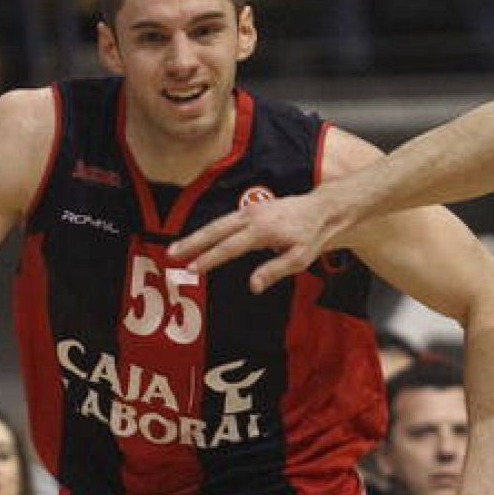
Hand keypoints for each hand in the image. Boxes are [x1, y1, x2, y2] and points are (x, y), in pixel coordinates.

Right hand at [170, 191, 341, 293]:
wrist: (322, 208)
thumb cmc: (312, 235)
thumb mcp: (299, 258)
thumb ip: (274, 271)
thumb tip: (252, 286)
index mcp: (262, 231)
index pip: (229, 247)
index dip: (209, 259)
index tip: (192, 269)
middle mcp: (251, 217)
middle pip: (215, 231)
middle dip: (191, 243)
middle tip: (171, 255)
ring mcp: (249, 210)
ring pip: (216, 224)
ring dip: (195, 236)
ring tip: (176, 249)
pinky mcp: (250, 209)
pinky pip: (224, 220)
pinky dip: (208, 230)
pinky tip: (198, 240)